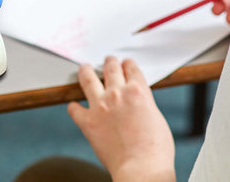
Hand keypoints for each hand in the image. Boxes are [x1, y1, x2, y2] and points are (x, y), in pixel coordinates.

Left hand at [68, 57, 175, 181]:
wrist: (141, 168)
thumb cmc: (155, 149)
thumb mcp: (156, 116)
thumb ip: (144, 103)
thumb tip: (138, 103)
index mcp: (137, 90)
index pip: (131, 68)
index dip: (128, 64)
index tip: (125, 64)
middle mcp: (117, 93)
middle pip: (110, 68)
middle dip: (109, 62)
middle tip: (108, 60)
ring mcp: (100, 105)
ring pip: (88, 79)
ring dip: (86, 71)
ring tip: (84, 68)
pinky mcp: (88, 122)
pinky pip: (74, 109)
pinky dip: (73, 107)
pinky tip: (73, 106)